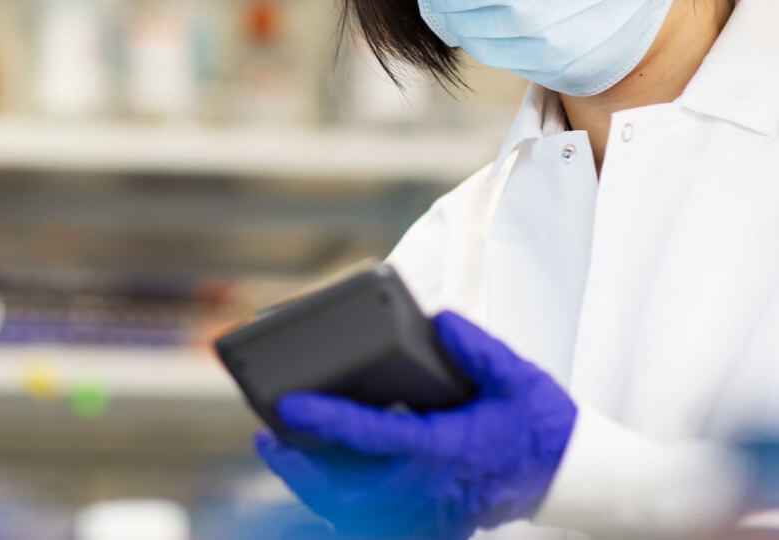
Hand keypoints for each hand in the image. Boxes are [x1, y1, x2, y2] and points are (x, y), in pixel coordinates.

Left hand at [255, 311, 576, 538]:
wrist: (571, 478)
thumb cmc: (539, 424)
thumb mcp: (515, 376)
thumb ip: (476, 347)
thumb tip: (439, 320)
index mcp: (445, 449)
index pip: (371, 435)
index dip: (325, 419)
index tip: (288, 403)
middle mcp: (430, 490)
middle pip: (347, 489)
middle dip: (299, 467)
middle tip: (268, 438)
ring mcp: (430, 515)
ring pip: (354, 514)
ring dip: (312, 488)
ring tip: (282, 454)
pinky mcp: (432, 525)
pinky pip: (375, 525)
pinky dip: (341, 509)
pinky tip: (317, 485)